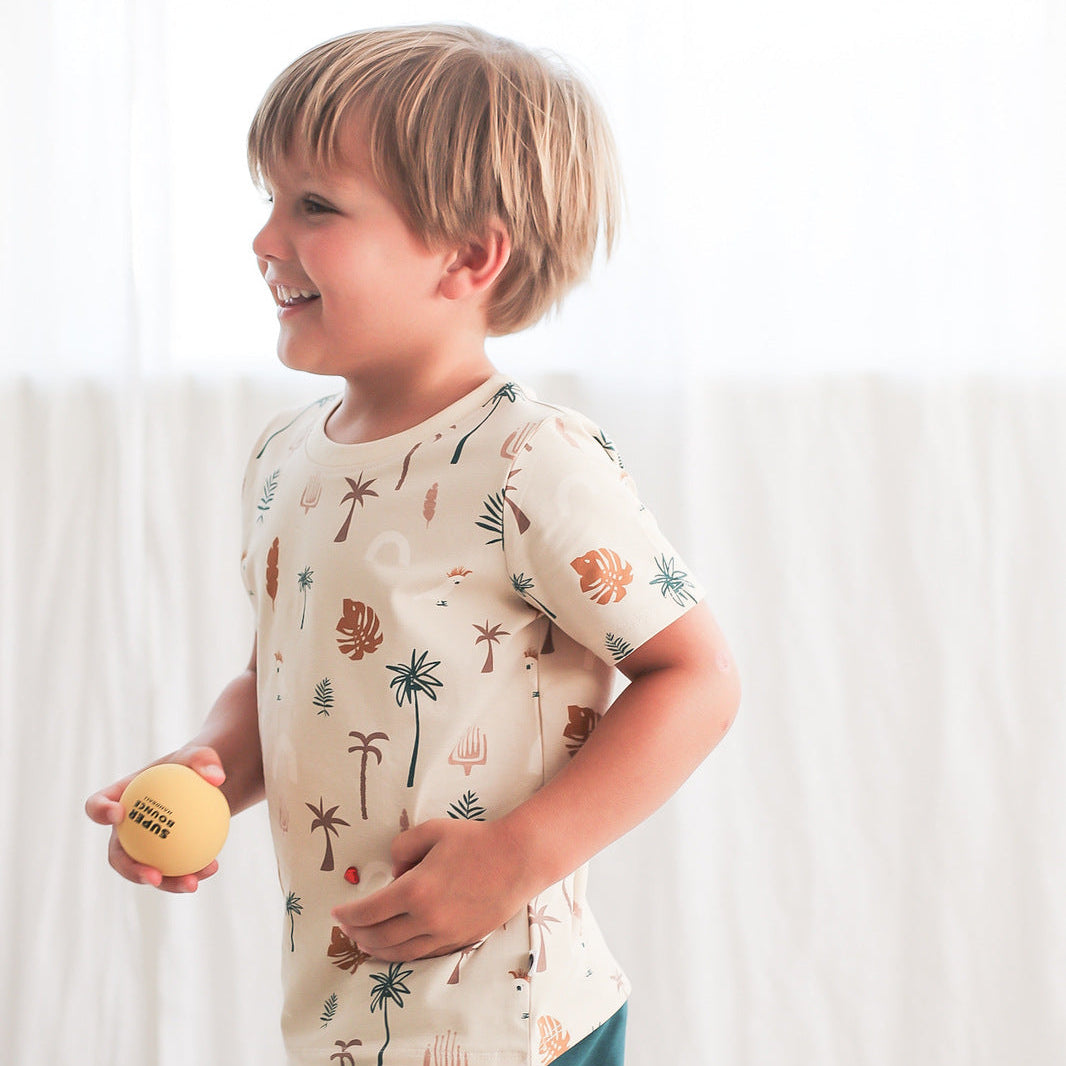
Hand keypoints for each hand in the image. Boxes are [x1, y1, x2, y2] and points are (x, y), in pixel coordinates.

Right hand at [84, 746, 225, 893]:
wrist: (203, 785)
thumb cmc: (194, 767)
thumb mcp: (200, 756)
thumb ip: (205, 760)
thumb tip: (216, 778)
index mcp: (119, 799)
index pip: (97, 806)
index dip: (100, 812)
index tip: (119, 814)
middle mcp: (124, 829)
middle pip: (117, 855)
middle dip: (131, 870)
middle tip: (155, 876)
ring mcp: (140, 847)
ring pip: (147, 871)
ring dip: (168, 883)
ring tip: (192, 883)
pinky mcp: (161, 859)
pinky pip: (174, 870)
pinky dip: (192, 872)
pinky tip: (212, 868)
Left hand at [331, 818, 532, 961]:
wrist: (517, 860)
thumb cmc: (475, 840)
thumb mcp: (432, 830)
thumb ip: (402, 847)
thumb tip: (394, 872)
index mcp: (415, 891)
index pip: (369, 911)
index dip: (348, 914)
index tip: (336, 913)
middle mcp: (426, 920)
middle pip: (379, 937)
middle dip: (357, 934)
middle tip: (346, 928)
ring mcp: (444, 934)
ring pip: (399, 953)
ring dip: (376, 950)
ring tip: (364, 943)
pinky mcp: (459, 941)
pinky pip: (422, 955)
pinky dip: (401, 955)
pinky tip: (395, 948)